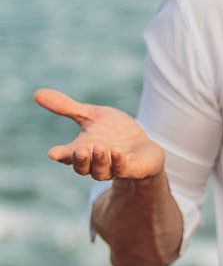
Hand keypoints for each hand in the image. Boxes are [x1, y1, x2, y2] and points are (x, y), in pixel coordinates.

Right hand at [34, 88, 164, 180]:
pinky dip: (119, 163)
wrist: (143, 146)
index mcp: (83, 150)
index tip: (53, 153)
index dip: (61, 155)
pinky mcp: (132, 170)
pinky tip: (118, 152)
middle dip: (81, 160)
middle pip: (82, 168)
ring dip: (100, 160)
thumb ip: (67, 107)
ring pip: (101, 172)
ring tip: (100, 148)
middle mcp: (96, 163)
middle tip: (80, 150)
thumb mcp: (92, 115)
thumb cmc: (115, 131)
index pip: (67, 156)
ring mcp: (114, 168)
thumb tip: (37, 93)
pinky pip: (123, 170)